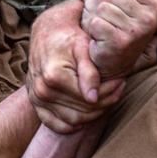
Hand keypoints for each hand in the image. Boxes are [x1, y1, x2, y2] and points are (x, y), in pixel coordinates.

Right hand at [26, 1, 126, 134]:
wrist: (48, 32)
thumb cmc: (69, 37)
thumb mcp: (83, 48)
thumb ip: (89, 73)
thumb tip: (92, 98)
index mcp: (54, 77)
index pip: (89, 98)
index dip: (110, 92)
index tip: (121, 81)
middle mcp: (43, 90)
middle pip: (82, 111)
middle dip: (105, 102)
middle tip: (118, 89)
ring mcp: (37, 98)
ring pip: (72, 120)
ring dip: (92, 114)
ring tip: (106, 98)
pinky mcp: (35, 102)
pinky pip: (53, 123)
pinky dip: (69, 125)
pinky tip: (84, 118)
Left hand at [80, 0, 156, 78]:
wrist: (112, 64)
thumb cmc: (117, 32)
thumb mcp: (123, 8)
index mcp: (153, 9)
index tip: (121, 13)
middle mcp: (148, 20)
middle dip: (107, 9)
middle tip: (112, 25)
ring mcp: (135, 32)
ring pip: (103, 9)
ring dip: (100, 21)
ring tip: (107, 33)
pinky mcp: (119, 42)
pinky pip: (96, 23)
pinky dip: (94, 31)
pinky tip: (101, 41)